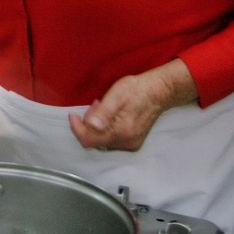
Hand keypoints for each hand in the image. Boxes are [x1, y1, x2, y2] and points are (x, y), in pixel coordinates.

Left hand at [68, 59, 197, 151]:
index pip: (88, 140)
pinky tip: (110, 116)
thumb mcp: (117, 95)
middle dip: (88, 125)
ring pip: (102, 141)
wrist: (160, 91)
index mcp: (121, 132)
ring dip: (97, 126)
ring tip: (102, 107)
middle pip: (95, 141)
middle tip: (95, 106)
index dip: (77, 128)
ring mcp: (131, 143)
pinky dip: (106, 128)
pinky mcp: (134, 141)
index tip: (74, 115)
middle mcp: (126, 143)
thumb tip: (91, 126)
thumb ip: (103, 112)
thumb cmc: (137, 90)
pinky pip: (111, 140)